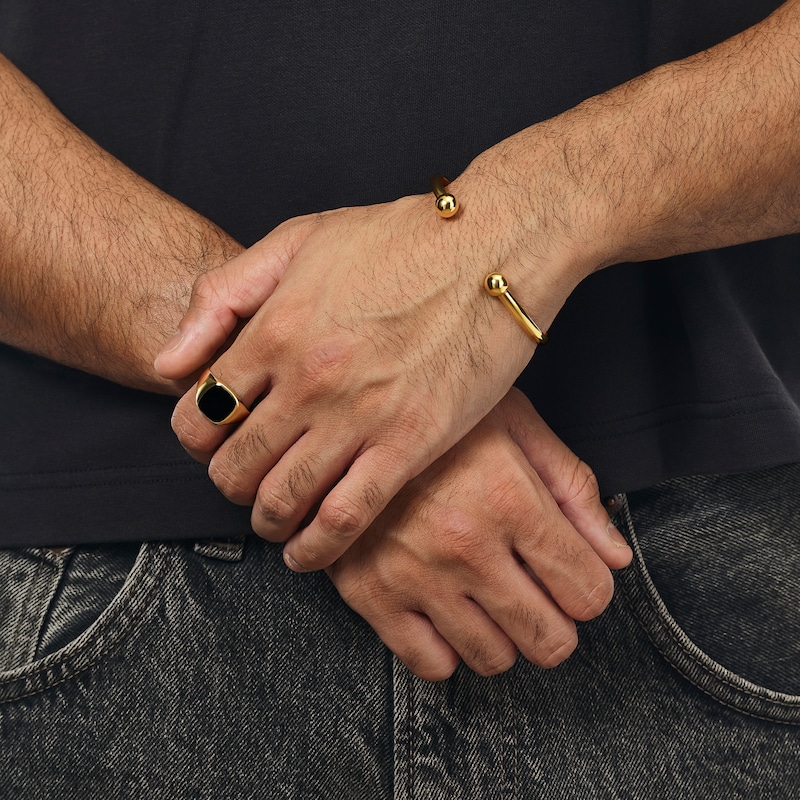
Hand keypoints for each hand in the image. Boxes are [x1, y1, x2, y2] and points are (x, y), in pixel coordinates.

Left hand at [156, 178, 578, 570]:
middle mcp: (308, 380)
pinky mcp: (410, 443)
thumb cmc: (399, 239)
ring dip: (268, 522)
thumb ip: (223, 295)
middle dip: (230, 485)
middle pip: (235, 468)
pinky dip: (317, 548)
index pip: (200, 416)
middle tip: (248, 481)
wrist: (492, 248)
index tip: (216, 442)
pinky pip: (347, 517)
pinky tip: (308, 552)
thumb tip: (168, 363)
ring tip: (275, 519)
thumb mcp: (299, 239)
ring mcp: (359, 416)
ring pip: (283, 501)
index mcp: (274, 330)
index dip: (197, 440)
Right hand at [327, 388, 631, 680]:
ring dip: (504, 637)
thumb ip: (573, 489)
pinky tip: (448, 612)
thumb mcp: (518, 427)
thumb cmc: (444, 416)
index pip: (587, 592)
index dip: (590, 590)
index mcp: (510, 499)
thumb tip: (616, 558)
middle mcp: (466, 545)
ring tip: (489, 599)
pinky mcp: (369, 594)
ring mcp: (414, 575)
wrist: (349, 415)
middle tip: (538, 598)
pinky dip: (448, 649)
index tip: (572, 578)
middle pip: (548, 640)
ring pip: (493, 659)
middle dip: (555, 625)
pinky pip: (430, 664)